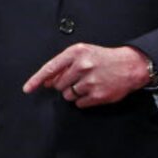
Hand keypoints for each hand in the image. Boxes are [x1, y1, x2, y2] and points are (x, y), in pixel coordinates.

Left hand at [22, 44, 151, 107]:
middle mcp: (82, 66)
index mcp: (75, 53)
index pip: (50, 68)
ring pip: (67, 95)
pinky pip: (79, 104)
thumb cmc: (103, 58)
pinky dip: (83, 100)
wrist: (129, 65)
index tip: (28, 88)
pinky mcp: (98, 95)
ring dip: (73, 93)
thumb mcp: (82, 53)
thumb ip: (63, 65)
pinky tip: (92, 91)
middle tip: (77, 79)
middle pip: (58, 85)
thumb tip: (45, 81)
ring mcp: (90, 81)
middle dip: (63, 85)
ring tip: (87, 84)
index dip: (36, 80)